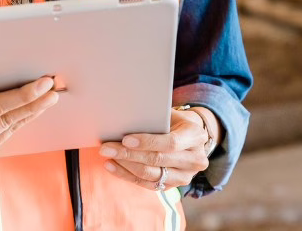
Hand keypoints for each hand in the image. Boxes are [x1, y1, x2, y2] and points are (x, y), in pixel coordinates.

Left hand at [97, 107, 211, 191]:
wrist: (189, 138)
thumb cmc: (175, 121)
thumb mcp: (170, 114)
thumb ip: (155, 118)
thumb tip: (126, 119)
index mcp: (195, 136)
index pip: (171, 143)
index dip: (147, 142)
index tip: (125, 139)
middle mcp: (195, 159)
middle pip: (158, 160)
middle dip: (129, 154)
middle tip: (106, 148)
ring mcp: (185, 176)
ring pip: (151, 175)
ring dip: (125, 166)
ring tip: (107, 156)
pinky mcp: (173, 186)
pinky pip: (147, 184)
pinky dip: (127, 175)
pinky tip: (112, 166)